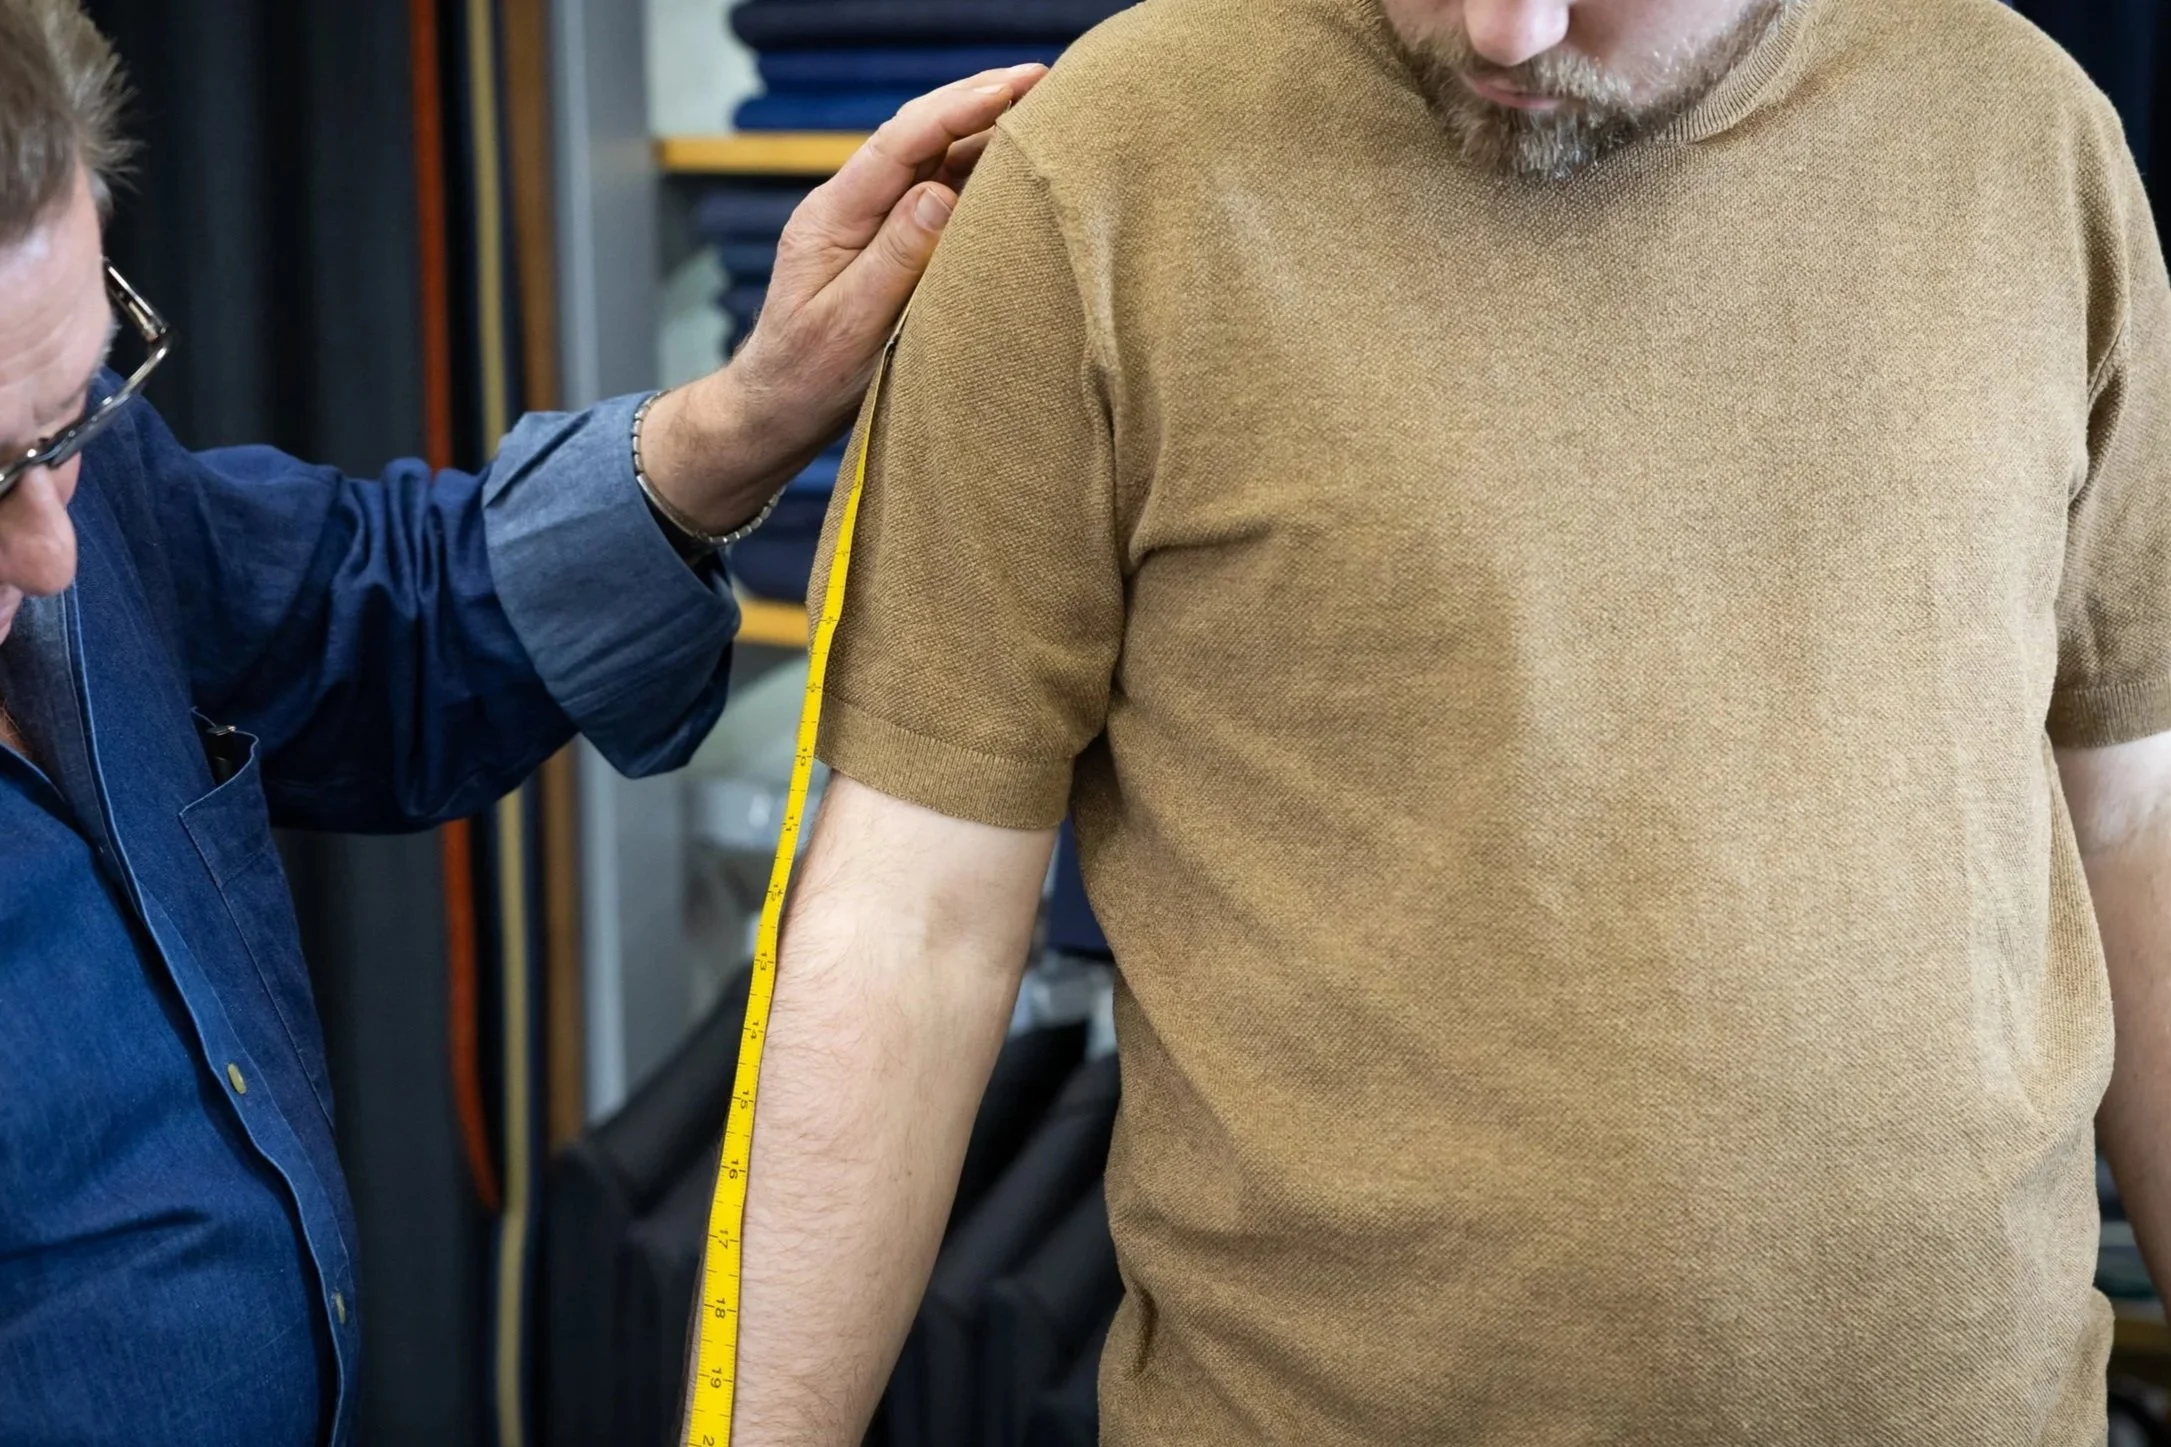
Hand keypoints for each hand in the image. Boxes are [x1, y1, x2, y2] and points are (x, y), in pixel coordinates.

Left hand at [642, 63, 1048, 535]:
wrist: (776, 409)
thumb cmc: (807, 377)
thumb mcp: (851, 324)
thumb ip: (895, 257)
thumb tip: (940, 193)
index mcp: (833, 215)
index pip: (904, 142)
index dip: (962, 108)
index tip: (1017, 86)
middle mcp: (851, 207)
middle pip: (920, 135)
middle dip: (980, 102)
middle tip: (1045, 79)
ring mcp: (868, 223)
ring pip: (933, 162)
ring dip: (985, 135)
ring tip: (1044, 115)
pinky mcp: (886, 245)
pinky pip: (937, 198)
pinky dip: (977, 178)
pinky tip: (1013, 171)